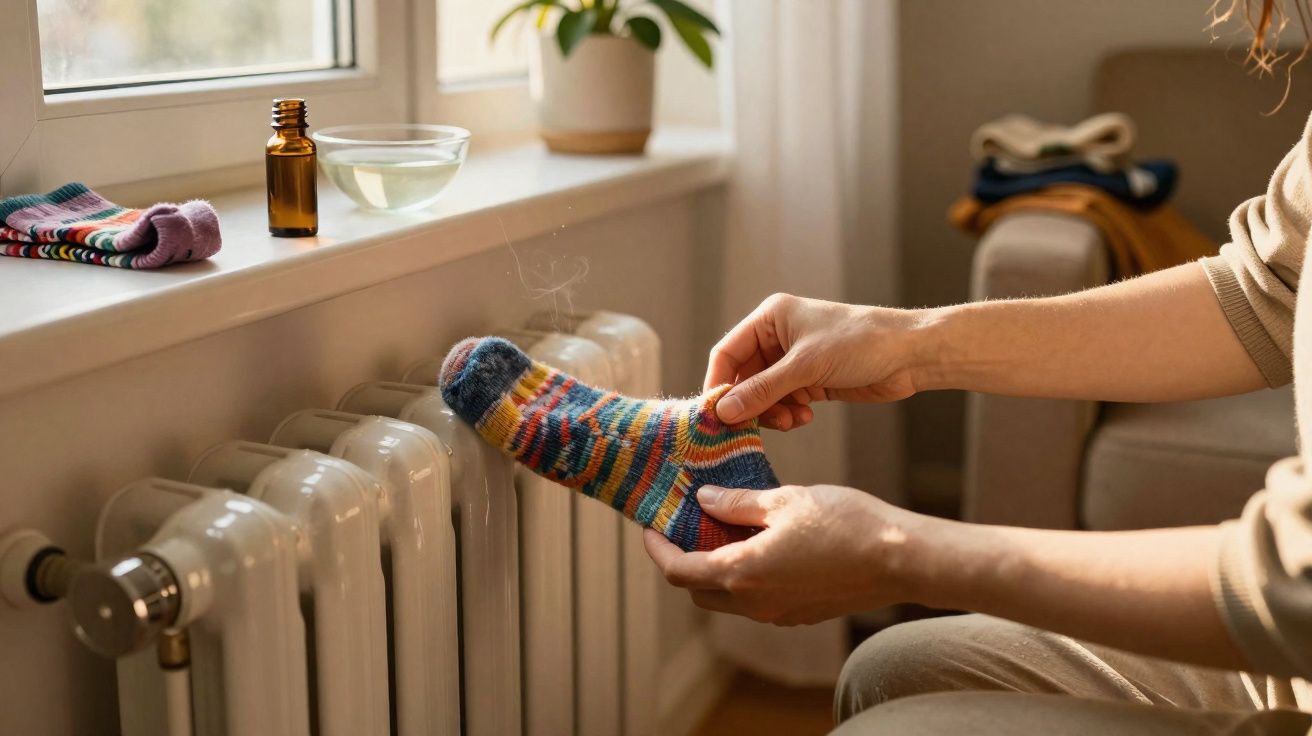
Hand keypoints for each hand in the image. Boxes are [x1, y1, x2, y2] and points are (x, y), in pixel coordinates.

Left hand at [644, 484, 925, 625]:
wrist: (900, 558)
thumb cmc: (845, 522)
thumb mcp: (784, 500)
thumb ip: (737, 503)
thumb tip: (704, 499)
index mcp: (742, 573)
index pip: (679, 571)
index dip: (657, 550)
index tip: (650, 527)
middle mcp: (755, 602)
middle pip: (699, 591)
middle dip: (684, 561)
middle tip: (686, 526)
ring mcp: (779, 612)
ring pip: (729, 598)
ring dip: (717, 569)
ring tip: (723, 530)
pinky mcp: (801, 613)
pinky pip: (758, 599)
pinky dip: (746, 576)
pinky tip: (761, 544)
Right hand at [706, 294, 926, 429]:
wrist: (909, 354)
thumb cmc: (859, 343)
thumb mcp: (806, 366)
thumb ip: (763, 390)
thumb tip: (723, 412)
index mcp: (770, 319)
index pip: (727, 353)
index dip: (718, 384)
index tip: (714, 416)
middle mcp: (777, 337)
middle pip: (744, 378)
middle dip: (749, 404)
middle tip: (752, 428)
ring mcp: (794, 361)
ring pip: (763, 394)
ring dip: (771, 412)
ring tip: (789, 421)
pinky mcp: (810, 380)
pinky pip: (784, 402)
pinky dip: (788, 414)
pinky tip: (804, 417)